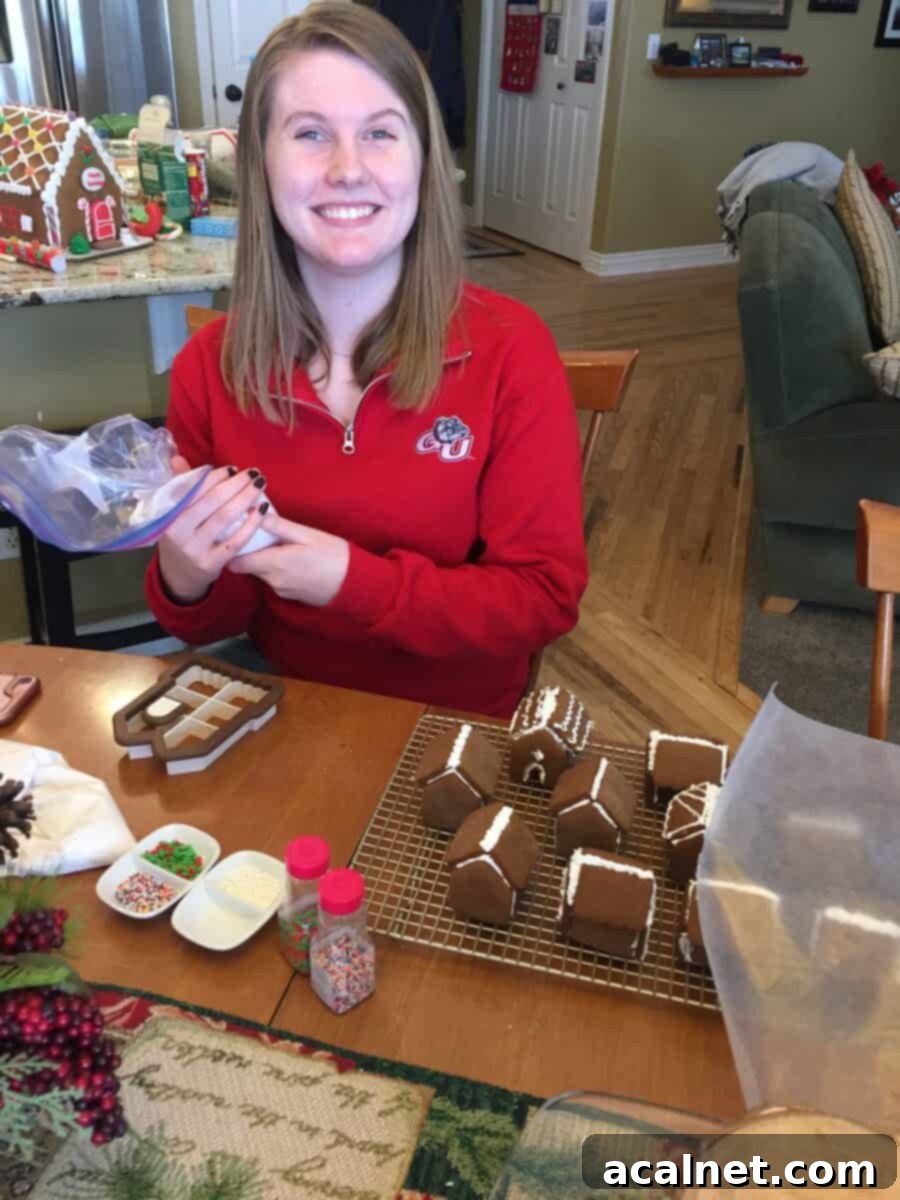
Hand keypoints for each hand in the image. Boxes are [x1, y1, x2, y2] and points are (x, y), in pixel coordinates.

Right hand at [158, 460, 268, 603]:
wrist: (180, 574)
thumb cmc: (181, 534)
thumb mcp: (174, 512)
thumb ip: (180, 485)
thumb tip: (178, 457)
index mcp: (167, 513)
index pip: (194, 488)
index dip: (216, 476)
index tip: (233, 468)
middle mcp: (177, 531)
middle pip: (212, 501)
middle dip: (236, 484)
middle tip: (254, 473)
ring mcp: (194, 549)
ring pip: (224, 518)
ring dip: (245, 498)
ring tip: (260, 486)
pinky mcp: (211, 564)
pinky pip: (235, 541)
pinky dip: (251, 524)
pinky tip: (262, 511)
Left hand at [228, 513, 349, 606]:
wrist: (354, 586)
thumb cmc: (334, 556)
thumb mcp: (308, 535)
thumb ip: (280, 526)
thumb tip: (257, 513)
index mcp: (274, 563)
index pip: (235, 561)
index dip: (232, 547)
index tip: (235, 533)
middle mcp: (272, 580)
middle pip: (247, 565)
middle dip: (248, 549)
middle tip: (258, 531)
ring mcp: (280, 590)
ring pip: (261, 572)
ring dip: (264, 559)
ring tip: (279, 543)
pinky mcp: (289, 596)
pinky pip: (273, 579)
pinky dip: (276, 568)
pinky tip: (291, 558)